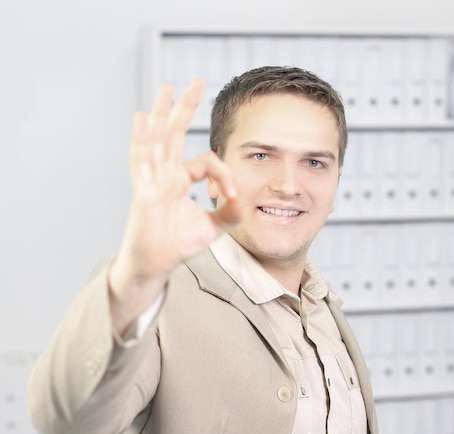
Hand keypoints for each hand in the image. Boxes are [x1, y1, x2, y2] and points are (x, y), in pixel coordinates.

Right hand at [109, 78, 240, 332]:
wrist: (157, 264)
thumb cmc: (178, 245)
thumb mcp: (212, 227)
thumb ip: (229, 213)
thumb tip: (245, 200)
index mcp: (181, 180)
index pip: (206, 163)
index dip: (224, 174)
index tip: (232, 193)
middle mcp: (165, 174)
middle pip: (176, 134)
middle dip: (187, 108)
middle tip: (196, 81)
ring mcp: (153, 180)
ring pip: (158, 139)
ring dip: (163, 113)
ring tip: (167, 87)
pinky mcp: (144, 191)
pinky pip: (141, 161)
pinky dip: (141, 139)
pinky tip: (141, 117)